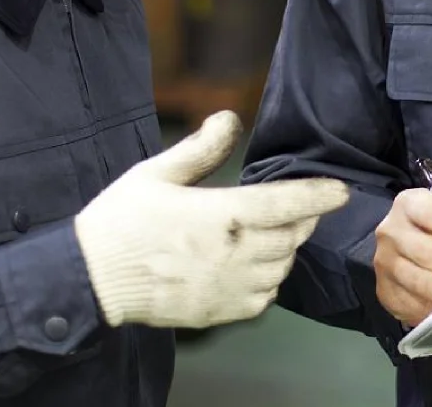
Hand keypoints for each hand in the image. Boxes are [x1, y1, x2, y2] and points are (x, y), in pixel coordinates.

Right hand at [73, 110, 350, 328]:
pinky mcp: (218, 313)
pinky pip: (263, 299)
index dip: (319, 195)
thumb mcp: (156, 174)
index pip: (287, 203)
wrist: (91, 279)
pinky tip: (252, 267)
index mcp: (221, 216)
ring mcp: (227, 288)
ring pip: (281, 268)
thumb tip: (229, 118)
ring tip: (270, 235)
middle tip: (295, 207)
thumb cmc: (121, 221)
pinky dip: (268, 282)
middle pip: (291, 236)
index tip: (340, 191)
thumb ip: (199, 149)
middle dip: (301, 219)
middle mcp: (232, 254)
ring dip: (285, 250)